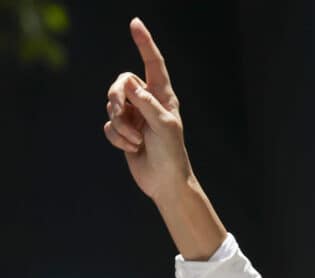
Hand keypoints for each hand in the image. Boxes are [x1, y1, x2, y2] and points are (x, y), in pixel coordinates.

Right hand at [104, 17, 193, 202]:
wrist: (165, 182)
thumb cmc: (172, 154)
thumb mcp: (164, 126)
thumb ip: (147, 103)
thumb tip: (129, 84)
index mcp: (163, 96)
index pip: (153, 64)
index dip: (144, 44)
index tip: (135, 24)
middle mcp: (147, 102)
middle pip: (120, 84)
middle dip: (116, 98)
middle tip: (123, 114)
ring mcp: (134, 116)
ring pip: (111, 106)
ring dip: (120, 125)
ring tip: (136, 140)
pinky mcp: (123, 131)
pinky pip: (108, 125)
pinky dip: (117, 138)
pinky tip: (131, 149)